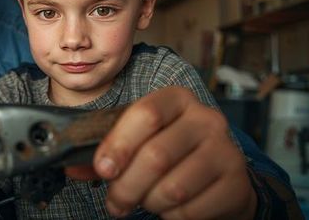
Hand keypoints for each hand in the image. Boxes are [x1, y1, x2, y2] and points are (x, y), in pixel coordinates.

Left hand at [68, 86, 256, 219]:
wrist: (219, 176)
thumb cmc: (170, 152)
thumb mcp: (138, 141)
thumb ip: (106, 151)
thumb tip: (71, 166)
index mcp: (176, 99)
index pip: (145, 113)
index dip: (119, 144)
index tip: (103, 169)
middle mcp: (206, 118)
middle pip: (156, 155)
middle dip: (126, 187)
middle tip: (115, 202)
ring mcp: (226, 150)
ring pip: (173, 188)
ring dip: (149, 202)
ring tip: (146, 200)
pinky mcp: (237, 183)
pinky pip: (191, 210)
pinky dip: (171, 216)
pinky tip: (170, 207)